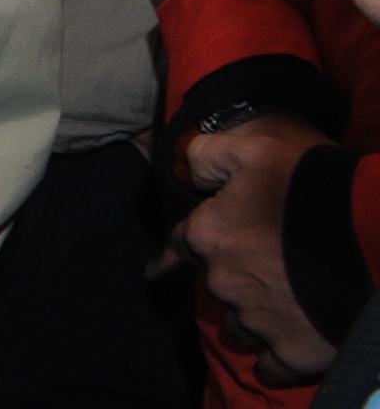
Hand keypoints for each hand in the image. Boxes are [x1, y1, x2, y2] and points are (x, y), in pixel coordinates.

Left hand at [166, 116, 341, 383]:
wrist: (374, 242)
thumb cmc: (313, 190)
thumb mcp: (255, 152)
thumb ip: (208, 157)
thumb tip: (186, 170)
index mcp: (209, 234)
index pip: (180, 244)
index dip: (171, 254)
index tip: (157, 270)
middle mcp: (223, 280)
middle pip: (216, 283)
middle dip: (234, 276)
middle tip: (269, 268)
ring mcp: (256, 320)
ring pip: (242, 322)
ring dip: (255, 314)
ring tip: (288, 299)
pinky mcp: (290, 351)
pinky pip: (271, 362)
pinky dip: (278, 353)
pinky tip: (292, 340)